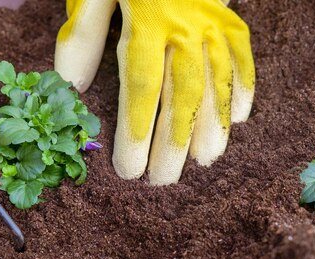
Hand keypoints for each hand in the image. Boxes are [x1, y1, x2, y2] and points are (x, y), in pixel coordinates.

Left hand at [55, 0, 254, 184]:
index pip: (141, 87)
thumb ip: (82, 37)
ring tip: (205, 162)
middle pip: (181, 95)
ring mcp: (212, 24)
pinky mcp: (229, 20)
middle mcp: (184, 28)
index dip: (136, 131)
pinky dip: (244, 88)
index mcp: (145, 21)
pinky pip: (243, 57)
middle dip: (172, 143)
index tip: (129, 169)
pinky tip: (240, 119)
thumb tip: (70, 87)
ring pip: (216, 83)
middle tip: (162, 182)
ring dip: (211, 126)